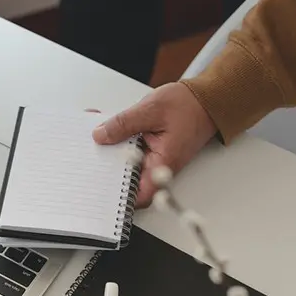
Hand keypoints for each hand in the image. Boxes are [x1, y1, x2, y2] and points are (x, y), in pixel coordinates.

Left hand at [92, 82, 216, 207]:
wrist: (206, 98)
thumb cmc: (189, 105)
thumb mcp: (150, 110)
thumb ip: (124, 123)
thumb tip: (101, 135)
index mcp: (163, 162)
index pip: (141, 194)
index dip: (120, 197)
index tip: (100, 190)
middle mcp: (159, 165)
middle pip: (128, 178)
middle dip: (106, 169)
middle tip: (88, 158)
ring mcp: (154, 157)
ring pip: (126, 162)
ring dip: (109, 150)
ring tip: (92, 136)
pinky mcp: (151, 148)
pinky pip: (130, 149)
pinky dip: (117, 139)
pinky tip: (104, 126)